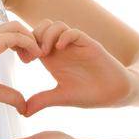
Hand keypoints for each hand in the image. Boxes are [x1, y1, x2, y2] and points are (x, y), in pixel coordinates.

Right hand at [0, 22, 40, 110]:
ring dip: (31, 40)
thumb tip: (24, 108)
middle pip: (17, 26)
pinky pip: (16, 36)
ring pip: (18, 27)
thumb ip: (9, 96)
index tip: (29, 61)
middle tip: (36, 57)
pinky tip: (34, 57)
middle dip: (31, 39)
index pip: (11, 33)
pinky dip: (29, 43)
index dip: (25, 43)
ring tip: (36, 57)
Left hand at [22, 20, 136, 114]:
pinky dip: (64, 37)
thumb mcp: (61, 98)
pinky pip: (74, 32)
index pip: (33, 41)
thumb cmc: (89, 94)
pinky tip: (60, 49)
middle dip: (33, 37)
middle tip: (33, 55)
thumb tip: (24, 112)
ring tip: (45, 53)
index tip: (24, 61)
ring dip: (47, 35)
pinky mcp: (89, 45)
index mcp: (53, 59)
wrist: (114, 94)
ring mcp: (75, 46)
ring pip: (56, 26)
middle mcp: (63, 49)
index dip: (25, 46)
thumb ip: (42, 101)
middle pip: (42, 28)